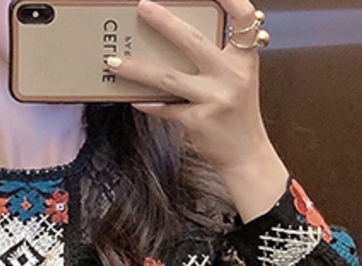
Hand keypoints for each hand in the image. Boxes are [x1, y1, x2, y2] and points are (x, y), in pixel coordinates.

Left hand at [107, 0, 289, 213]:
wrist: (246, 155)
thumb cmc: (238, 114)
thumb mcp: (238, 78)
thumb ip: (218, 57)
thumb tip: (177, 39)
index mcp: (244, 58)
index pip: (244, 17)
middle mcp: (231, 75)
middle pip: (193, 41)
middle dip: (164, 22)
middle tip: (142, 7)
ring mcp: (214, 98)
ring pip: (169, 77)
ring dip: (138, 69)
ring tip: (115, 62)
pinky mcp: (198, 121)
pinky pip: (166, 107)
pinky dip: (148, 102)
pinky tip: (133, 97)